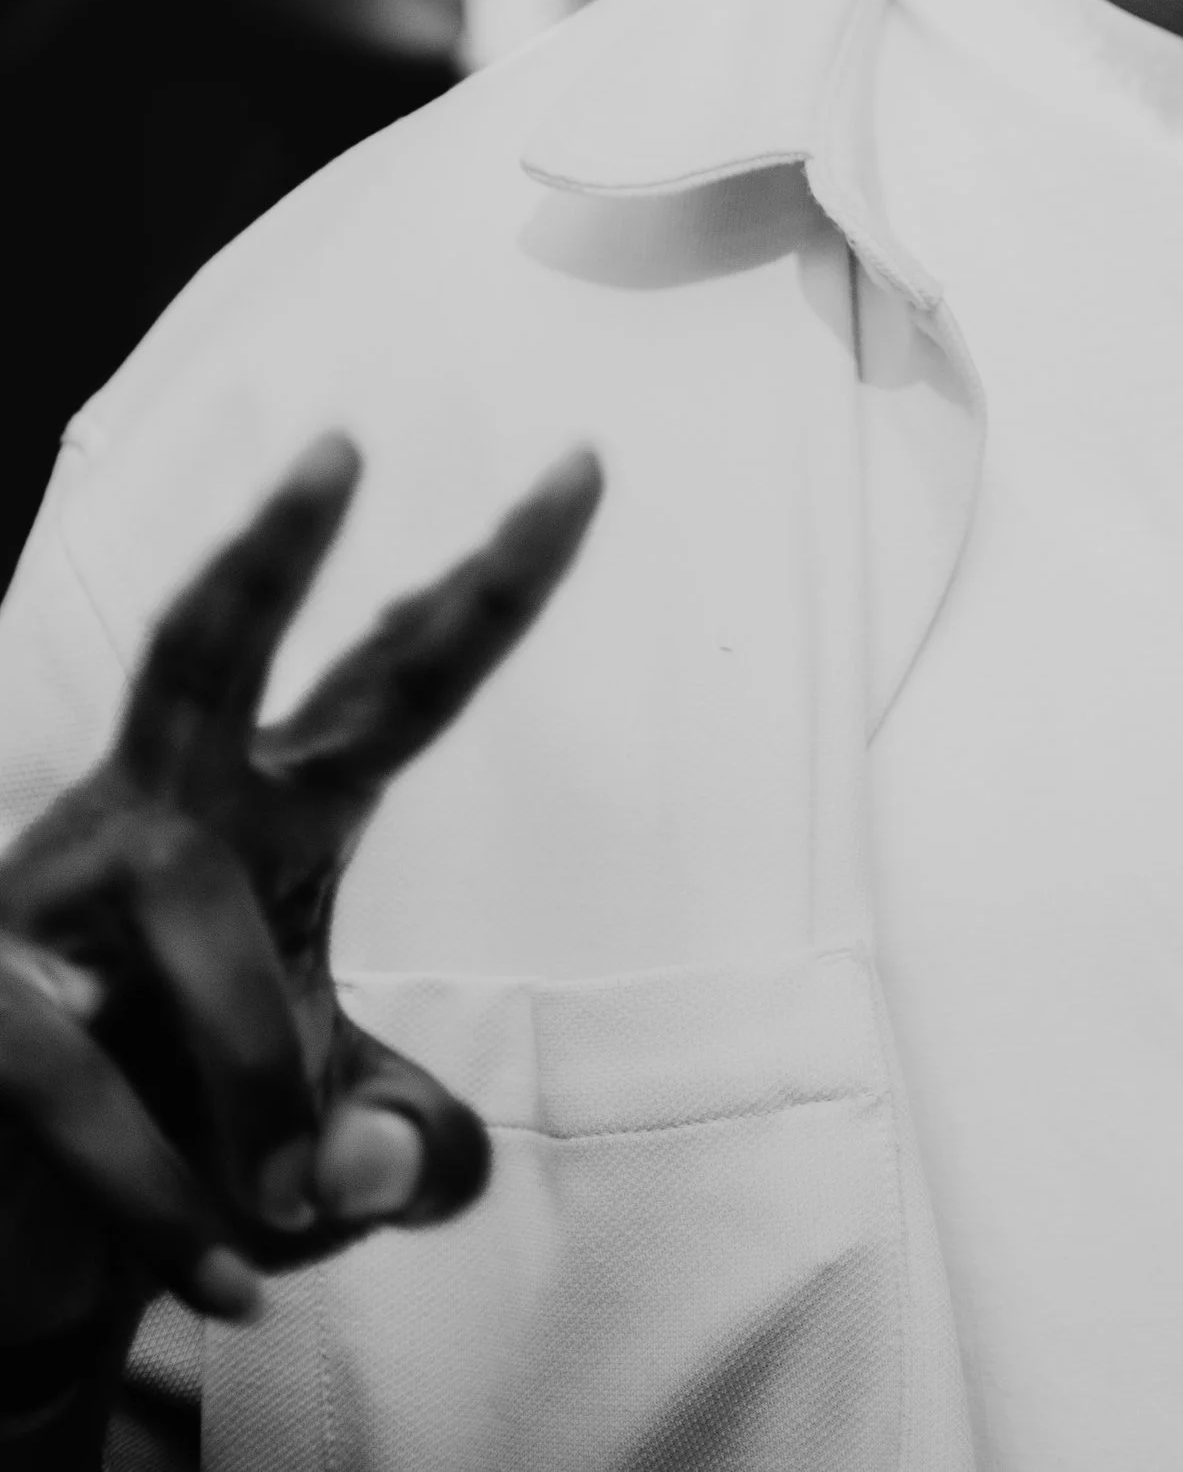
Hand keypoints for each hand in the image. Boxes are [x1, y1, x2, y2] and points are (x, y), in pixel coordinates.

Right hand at [0, 437, 601, 1357]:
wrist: (27, 1247)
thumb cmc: (197, 1144)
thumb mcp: (331, 1147)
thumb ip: (395, 1144)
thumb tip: (370, 1168)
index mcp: (271, 811)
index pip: (399, 677)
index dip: (493, 582)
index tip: (585, 465)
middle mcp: (158, 813)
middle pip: (207, 649)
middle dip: (270, 550)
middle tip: (339, 441)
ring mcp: (51, 896)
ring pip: (190, 914)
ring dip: (259, 1081)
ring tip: (286, 1222)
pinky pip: (92, 1085)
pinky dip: (171, 1205)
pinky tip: (224, 1284)